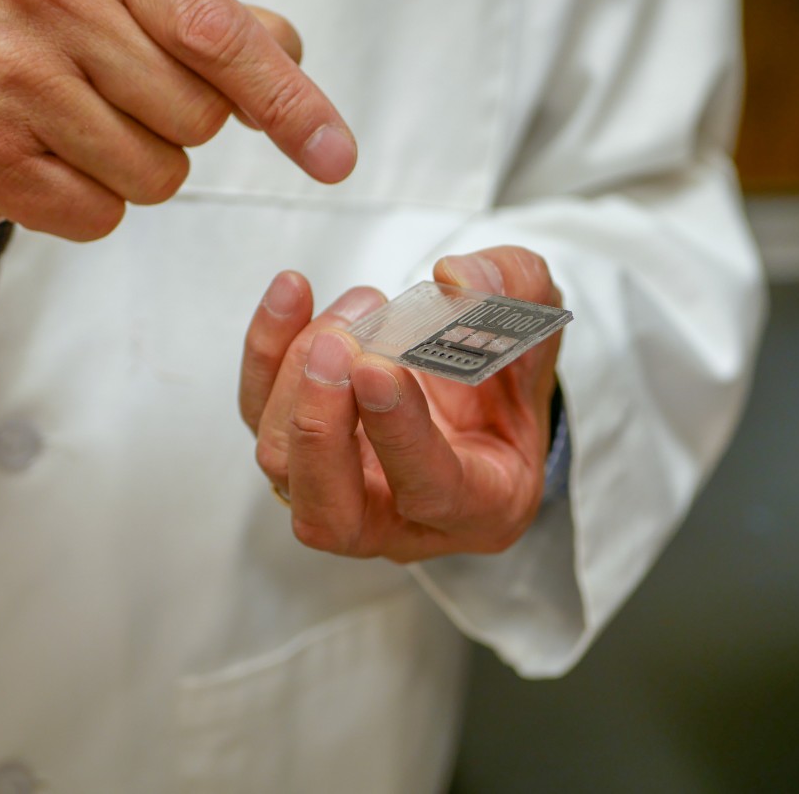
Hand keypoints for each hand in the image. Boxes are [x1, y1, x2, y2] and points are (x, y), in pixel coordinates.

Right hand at [0, 0, 354, 238]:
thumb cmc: (61, 39)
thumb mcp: (146, 5)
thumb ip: (233, 31)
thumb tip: (293, 64)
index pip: (219, 36)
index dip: (287, 102)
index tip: (334, 155)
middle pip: (196, 119)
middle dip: (181, 129)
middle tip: (125, 99)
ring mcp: (5, 72)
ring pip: (156, 174)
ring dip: (141, 171)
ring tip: (86, 129)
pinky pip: (100, 216)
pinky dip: (93, 205)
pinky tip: (54, 160)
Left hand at [239, 247, 562, 562]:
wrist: (479, 379)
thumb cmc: (509, 369)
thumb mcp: (538, 320)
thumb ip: (515, 290)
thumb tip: (455, 278)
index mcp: (483, 507)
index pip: (431, 492)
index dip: (400, 435)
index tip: (380, 367)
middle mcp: (403, 521)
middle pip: (331, 510)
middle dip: (322, 423)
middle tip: (339, 345)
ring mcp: (342, 492)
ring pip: (283, 463)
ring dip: (301, 375)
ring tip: (354, 309)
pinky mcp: (299, 452)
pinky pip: (260, 413)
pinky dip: (266, 352)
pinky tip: (292, 294)